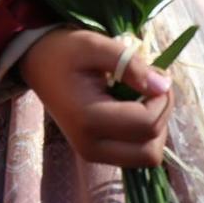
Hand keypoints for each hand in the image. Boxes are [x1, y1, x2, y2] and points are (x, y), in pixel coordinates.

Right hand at [19, 28, 172, 168]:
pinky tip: (134, 107)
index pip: (147, 124)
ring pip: (147, 157)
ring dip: (155, 127)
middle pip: (151, 151)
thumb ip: (131, 64)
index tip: (157, 73)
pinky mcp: (97, 154)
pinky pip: (136, 154)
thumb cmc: (66, 52)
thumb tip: (162, 85)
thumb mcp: (96, 46)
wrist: (39, 63)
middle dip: (162, 116)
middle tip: (153, 86)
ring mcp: (93, 154)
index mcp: (89, 119)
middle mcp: (90, 146)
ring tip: (143, 96)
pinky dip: (144, 133)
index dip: (163, 99)